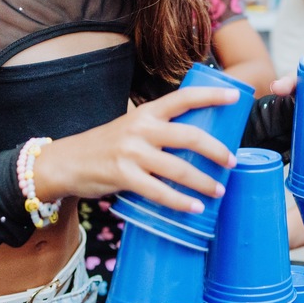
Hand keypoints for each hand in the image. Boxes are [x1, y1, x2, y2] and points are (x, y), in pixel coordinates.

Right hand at [46, 86, 241, 213]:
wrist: (66, 161)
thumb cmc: (106, 145)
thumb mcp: (132, 127)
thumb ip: (159, 130)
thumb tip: (198, 143)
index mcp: (146, 112)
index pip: (184, 97)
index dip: (212, 95)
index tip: (237, 96)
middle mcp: (141, 128)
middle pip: (189, 135)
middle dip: (217, 150)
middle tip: (233, 161)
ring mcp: (132, 153)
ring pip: (179, 168)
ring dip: (204, 181)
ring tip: (219, 189)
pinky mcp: (123, 176)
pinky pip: (159, 192)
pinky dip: (181, 202)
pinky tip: (195, 207)